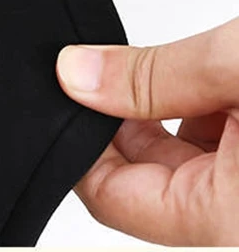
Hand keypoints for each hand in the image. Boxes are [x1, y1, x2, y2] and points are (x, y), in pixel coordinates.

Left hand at [56, 16, 238, 244]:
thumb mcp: (234, 66)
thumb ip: (152, 76)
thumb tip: (78, 73)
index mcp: (232, 217)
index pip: (116, 200)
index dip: (76, 145)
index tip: (59, 97)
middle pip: (149, 181)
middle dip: (114, 122)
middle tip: (90, 67)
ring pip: (183, 162)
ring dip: (154, 112)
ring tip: (137, 63)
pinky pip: (217, 150)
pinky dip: (193, 110)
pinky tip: (183, 73)